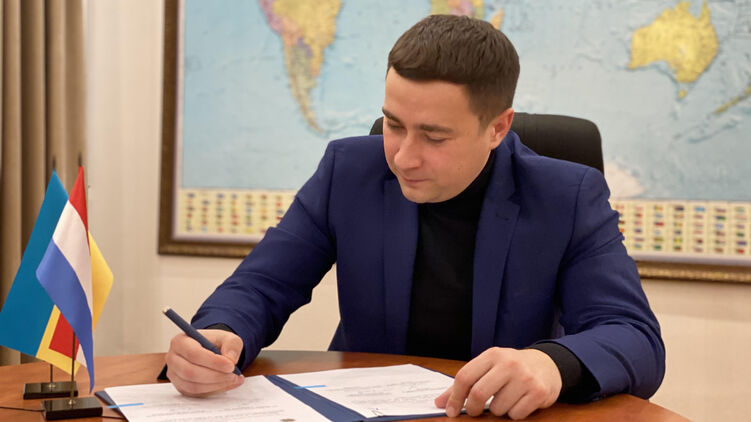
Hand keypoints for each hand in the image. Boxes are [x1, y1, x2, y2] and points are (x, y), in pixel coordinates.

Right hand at [165, 329, 244, 396]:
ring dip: (216, 385)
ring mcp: (175, 374)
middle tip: (234, 375)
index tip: (230, 366)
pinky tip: (227, 383)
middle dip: (215, 376)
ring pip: (193, 386)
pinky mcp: (181, 387)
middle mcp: (173, 358)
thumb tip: (230, 358)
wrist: (209, 350)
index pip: (193, 354)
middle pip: (190, 372)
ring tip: (233, 379)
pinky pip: (196, 393)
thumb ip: (231, 344)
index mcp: (180, 341)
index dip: (213, 362)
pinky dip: (213, 390)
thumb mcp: (227, 337)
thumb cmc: (215, 342)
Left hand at [435, 347, 561, 419]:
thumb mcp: (489, 367)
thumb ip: (465, 383)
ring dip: (497, 410)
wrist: (547, 365)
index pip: (465, 377)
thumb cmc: (511, 368)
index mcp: (492, 355)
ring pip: (498, 408)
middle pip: (479, 393)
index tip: (451, 411)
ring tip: (505, 399)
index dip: (454, 397)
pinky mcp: (538, 392)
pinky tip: (519, 402)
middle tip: (475, 411)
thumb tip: (441, 403)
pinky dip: (513, 414)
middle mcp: (509, 364)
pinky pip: (516, 415)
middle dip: (473, 408)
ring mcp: (525, 378)